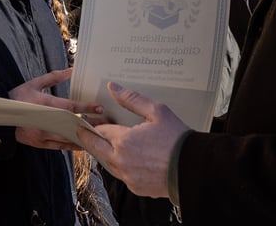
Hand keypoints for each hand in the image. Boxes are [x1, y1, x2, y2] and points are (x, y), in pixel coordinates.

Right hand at [9, 68, 103, 149]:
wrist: (1, 117)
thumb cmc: (18, 97)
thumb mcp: (34, 83)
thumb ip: (54, 77)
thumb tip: (71, 71)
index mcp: (44, 104)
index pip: (70, 107)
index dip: (85, 108)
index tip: (99, 108)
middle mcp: (44, 121)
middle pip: (72, 125)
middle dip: (89, 124)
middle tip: (104, 123)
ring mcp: (42, 135)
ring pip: (68, 138)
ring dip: (83, 136)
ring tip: (97, 134)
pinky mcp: (40, 144)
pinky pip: (60, 146)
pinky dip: (72, 144)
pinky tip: (83, 143)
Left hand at [76, 81, 189, 198]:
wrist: (194, 168)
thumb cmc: (177, 138)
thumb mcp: (157, 112)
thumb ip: (132, 99)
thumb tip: (113, 87)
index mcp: (123, 141)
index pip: (100, 131)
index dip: (94, 124)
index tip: (87, 120)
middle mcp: (121, 161)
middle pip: (96, 149)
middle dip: (88, 139)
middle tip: (82, 132)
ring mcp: (127, 177)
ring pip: (107, 163)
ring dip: (104, 153)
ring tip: (105, 143)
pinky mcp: (136, 188)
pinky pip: (121, 175)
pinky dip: (120, 166)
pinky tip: (126, 158)